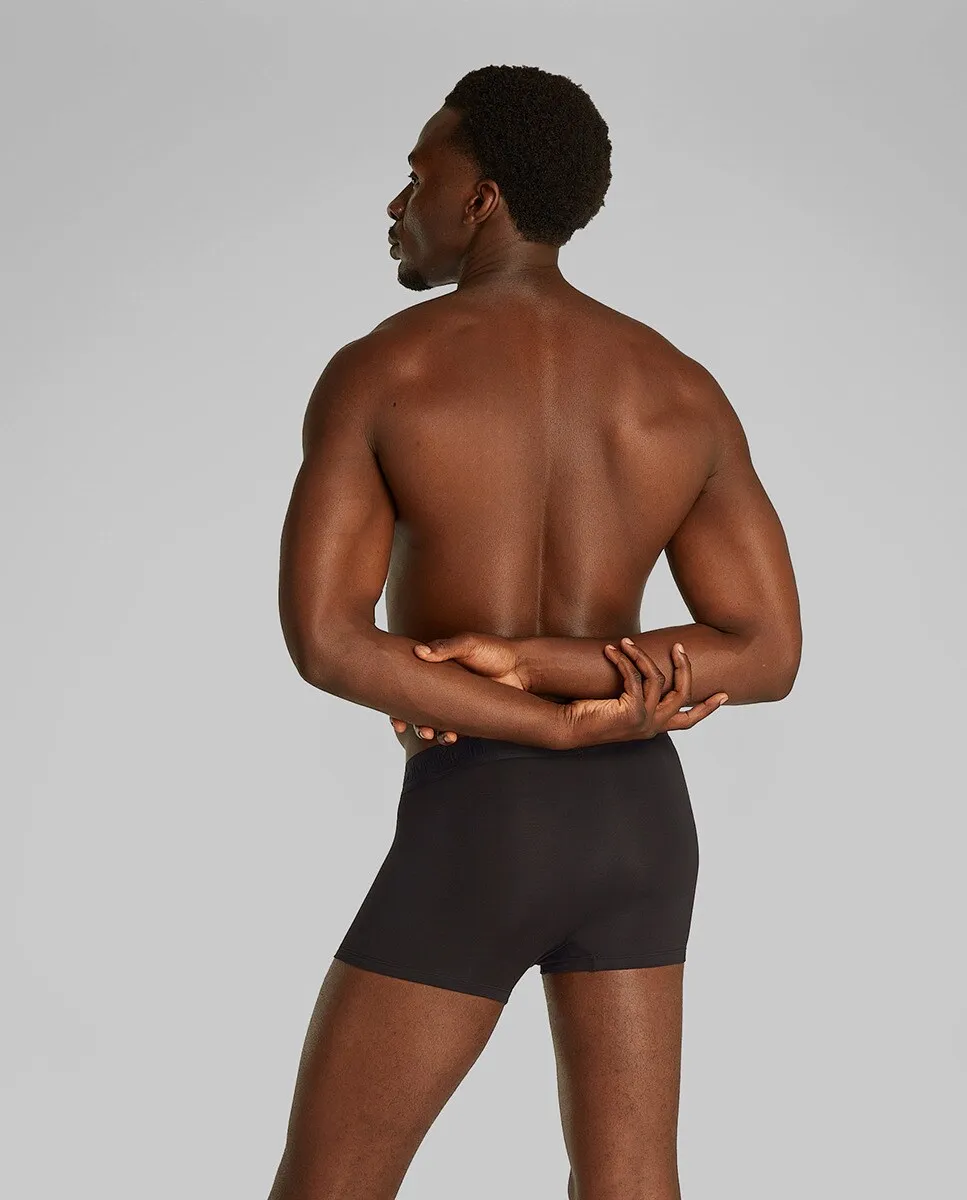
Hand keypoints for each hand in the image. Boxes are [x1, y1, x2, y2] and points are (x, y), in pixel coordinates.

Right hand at [388, 632, 527, 744]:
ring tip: (429, 733)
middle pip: (416, 706)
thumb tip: (418, 652)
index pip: (408, 683)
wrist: (522, 668)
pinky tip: (450, 736)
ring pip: (432, 721)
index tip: (392, 712)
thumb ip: (444, 649)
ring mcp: (453, 703)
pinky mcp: (468, 716)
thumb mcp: (468, 644)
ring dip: (426, 730)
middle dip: (410, 720)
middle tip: (409, 725)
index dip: (397, 698)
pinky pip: (452, 729)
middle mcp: (440, 687)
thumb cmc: (494, 651)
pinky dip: (447, 736)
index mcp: (435, 668)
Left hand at [561, 639, 727, 748]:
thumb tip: (646, 666)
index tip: (725, 695)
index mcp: (654, 727)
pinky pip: (634, 678)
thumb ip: (637, 692)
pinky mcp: (632, 713)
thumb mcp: (620, 702)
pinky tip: (611, 651)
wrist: (567, 727)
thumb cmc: (588, 713)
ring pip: (657, 679)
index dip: (707, 708)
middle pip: (683, 696)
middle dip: (684, 669)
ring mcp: (644, 722)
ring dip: (640, 656)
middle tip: (678, 648)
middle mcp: (653, 726)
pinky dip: (623, 661)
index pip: (687, 721)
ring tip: (625, 642)